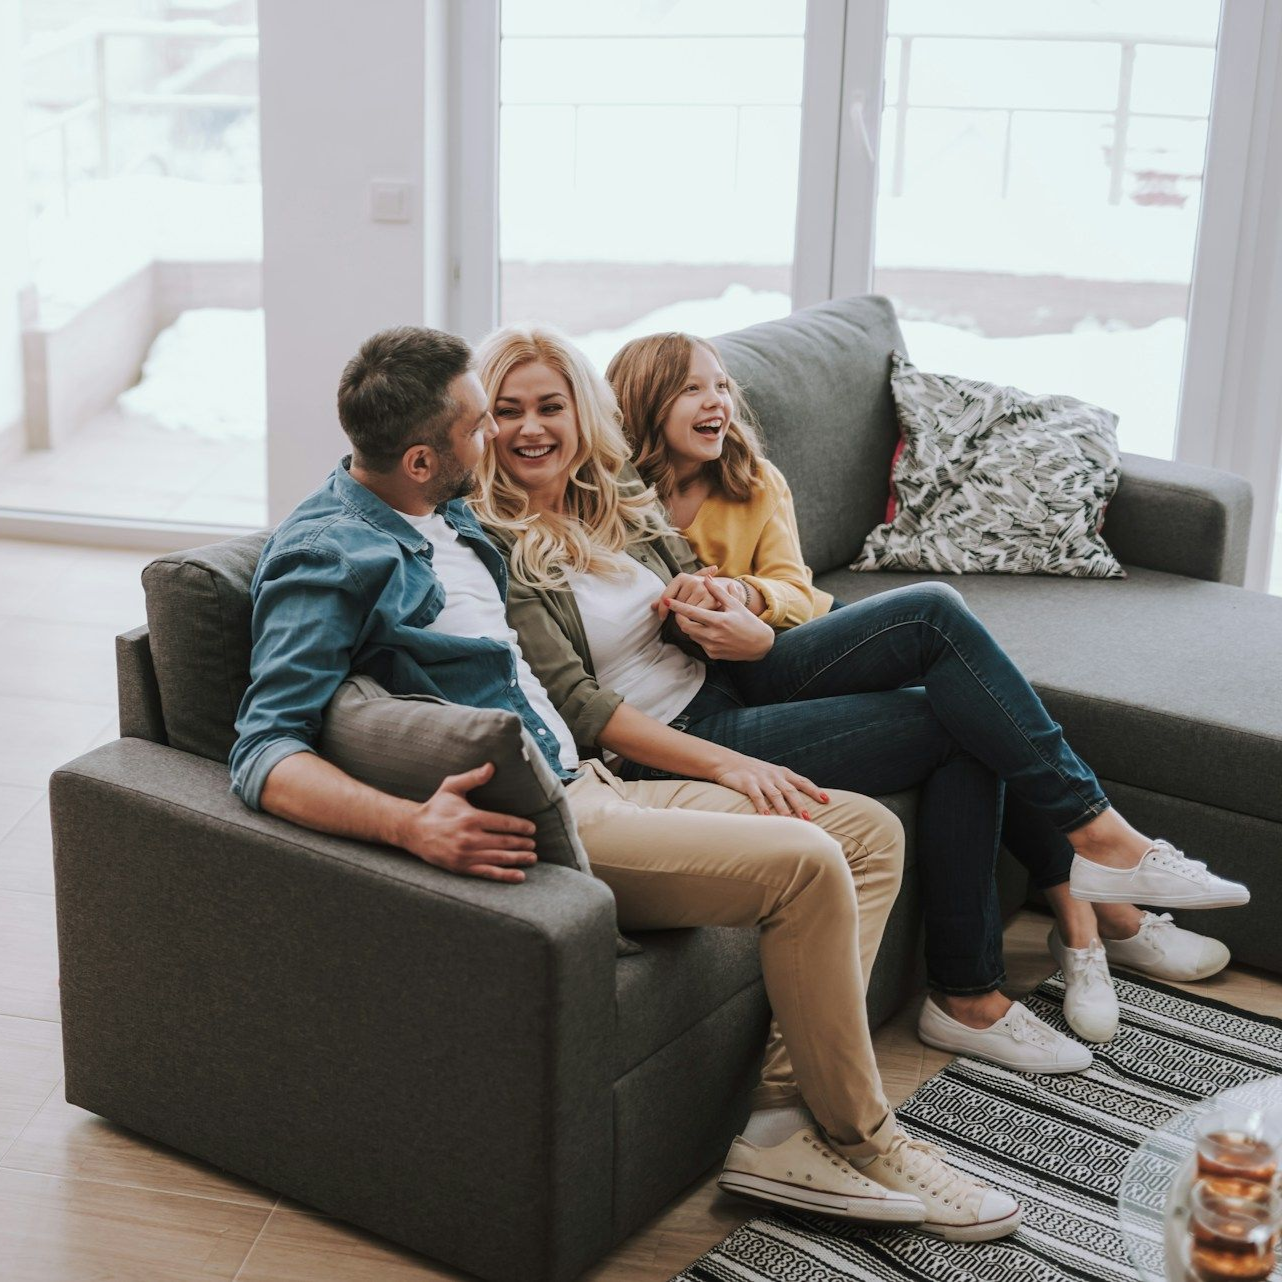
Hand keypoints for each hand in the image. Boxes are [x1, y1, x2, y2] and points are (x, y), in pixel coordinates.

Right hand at [396, 762, 537, 881]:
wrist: (413, 831)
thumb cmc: (435, 807)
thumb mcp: (451, 787)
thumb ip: (473, 777)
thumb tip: (492, 766)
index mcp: (471, 817)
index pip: (503, 823)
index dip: (520, 827)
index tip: (532, 829)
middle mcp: (470, 838)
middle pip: (504, 841)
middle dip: (522, 844)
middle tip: (534, 845)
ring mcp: (466, 855)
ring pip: (499, 858)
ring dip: (519, 859)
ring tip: (532, 858)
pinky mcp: (462, 867)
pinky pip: (488, 872)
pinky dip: (505, 875)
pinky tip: (519, 876)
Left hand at [653, 566, 719, 621]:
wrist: (732, 590)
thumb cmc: (703, 591)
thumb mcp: (687, 589)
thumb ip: (670, 596)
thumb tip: (652, 606)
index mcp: (683, 577)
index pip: (666, 597)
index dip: (662, 610)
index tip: (662, 618)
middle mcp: (692, 582)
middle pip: (677, 607)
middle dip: (678, 615)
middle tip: (683, 618)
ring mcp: (702, 591)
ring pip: (686, 614)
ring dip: (687, 621)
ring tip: (694, 620)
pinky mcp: (711, 601)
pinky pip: (696, 618)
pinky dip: (696, 624)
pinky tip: (701, 624)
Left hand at [664, 577, 774, 660]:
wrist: (759, 644)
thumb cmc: (747, 621)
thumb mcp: (734, 604)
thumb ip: (718, 591)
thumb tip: (706, 578)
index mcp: (718, 620)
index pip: (691, 612)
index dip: (676, 606)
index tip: (666, 601)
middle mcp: (713, 635)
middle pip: (685, 626)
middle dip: (679, 618)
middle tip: (680, 612)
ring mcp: (712, 647)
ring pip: (691, 635)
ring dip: (690, 627)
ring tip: (698, 620)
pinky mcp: (712, 654)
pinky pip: (699, 643)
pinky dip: (700, 635)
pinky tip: (709, 631)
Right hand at [711, 753, 829, 817]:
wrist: (728, 761)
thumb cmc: (754, 772)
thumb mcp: (771, 774)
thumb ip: (785, 785)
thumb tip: (802, 805)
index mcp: (782, 773)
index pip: (802, 781)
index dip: (814, 790)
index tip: (826, 800)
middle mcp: (774, 775)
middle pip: (791, 791)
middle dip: (800, 805)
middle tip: (809, 819)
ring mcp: (761, 779)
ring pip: (776, 795)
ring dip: (784, 810)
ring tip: (791, 822)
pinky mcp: (747, 783)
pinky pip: (756, 796)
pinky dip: (762, 807)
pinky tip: (766, 817)